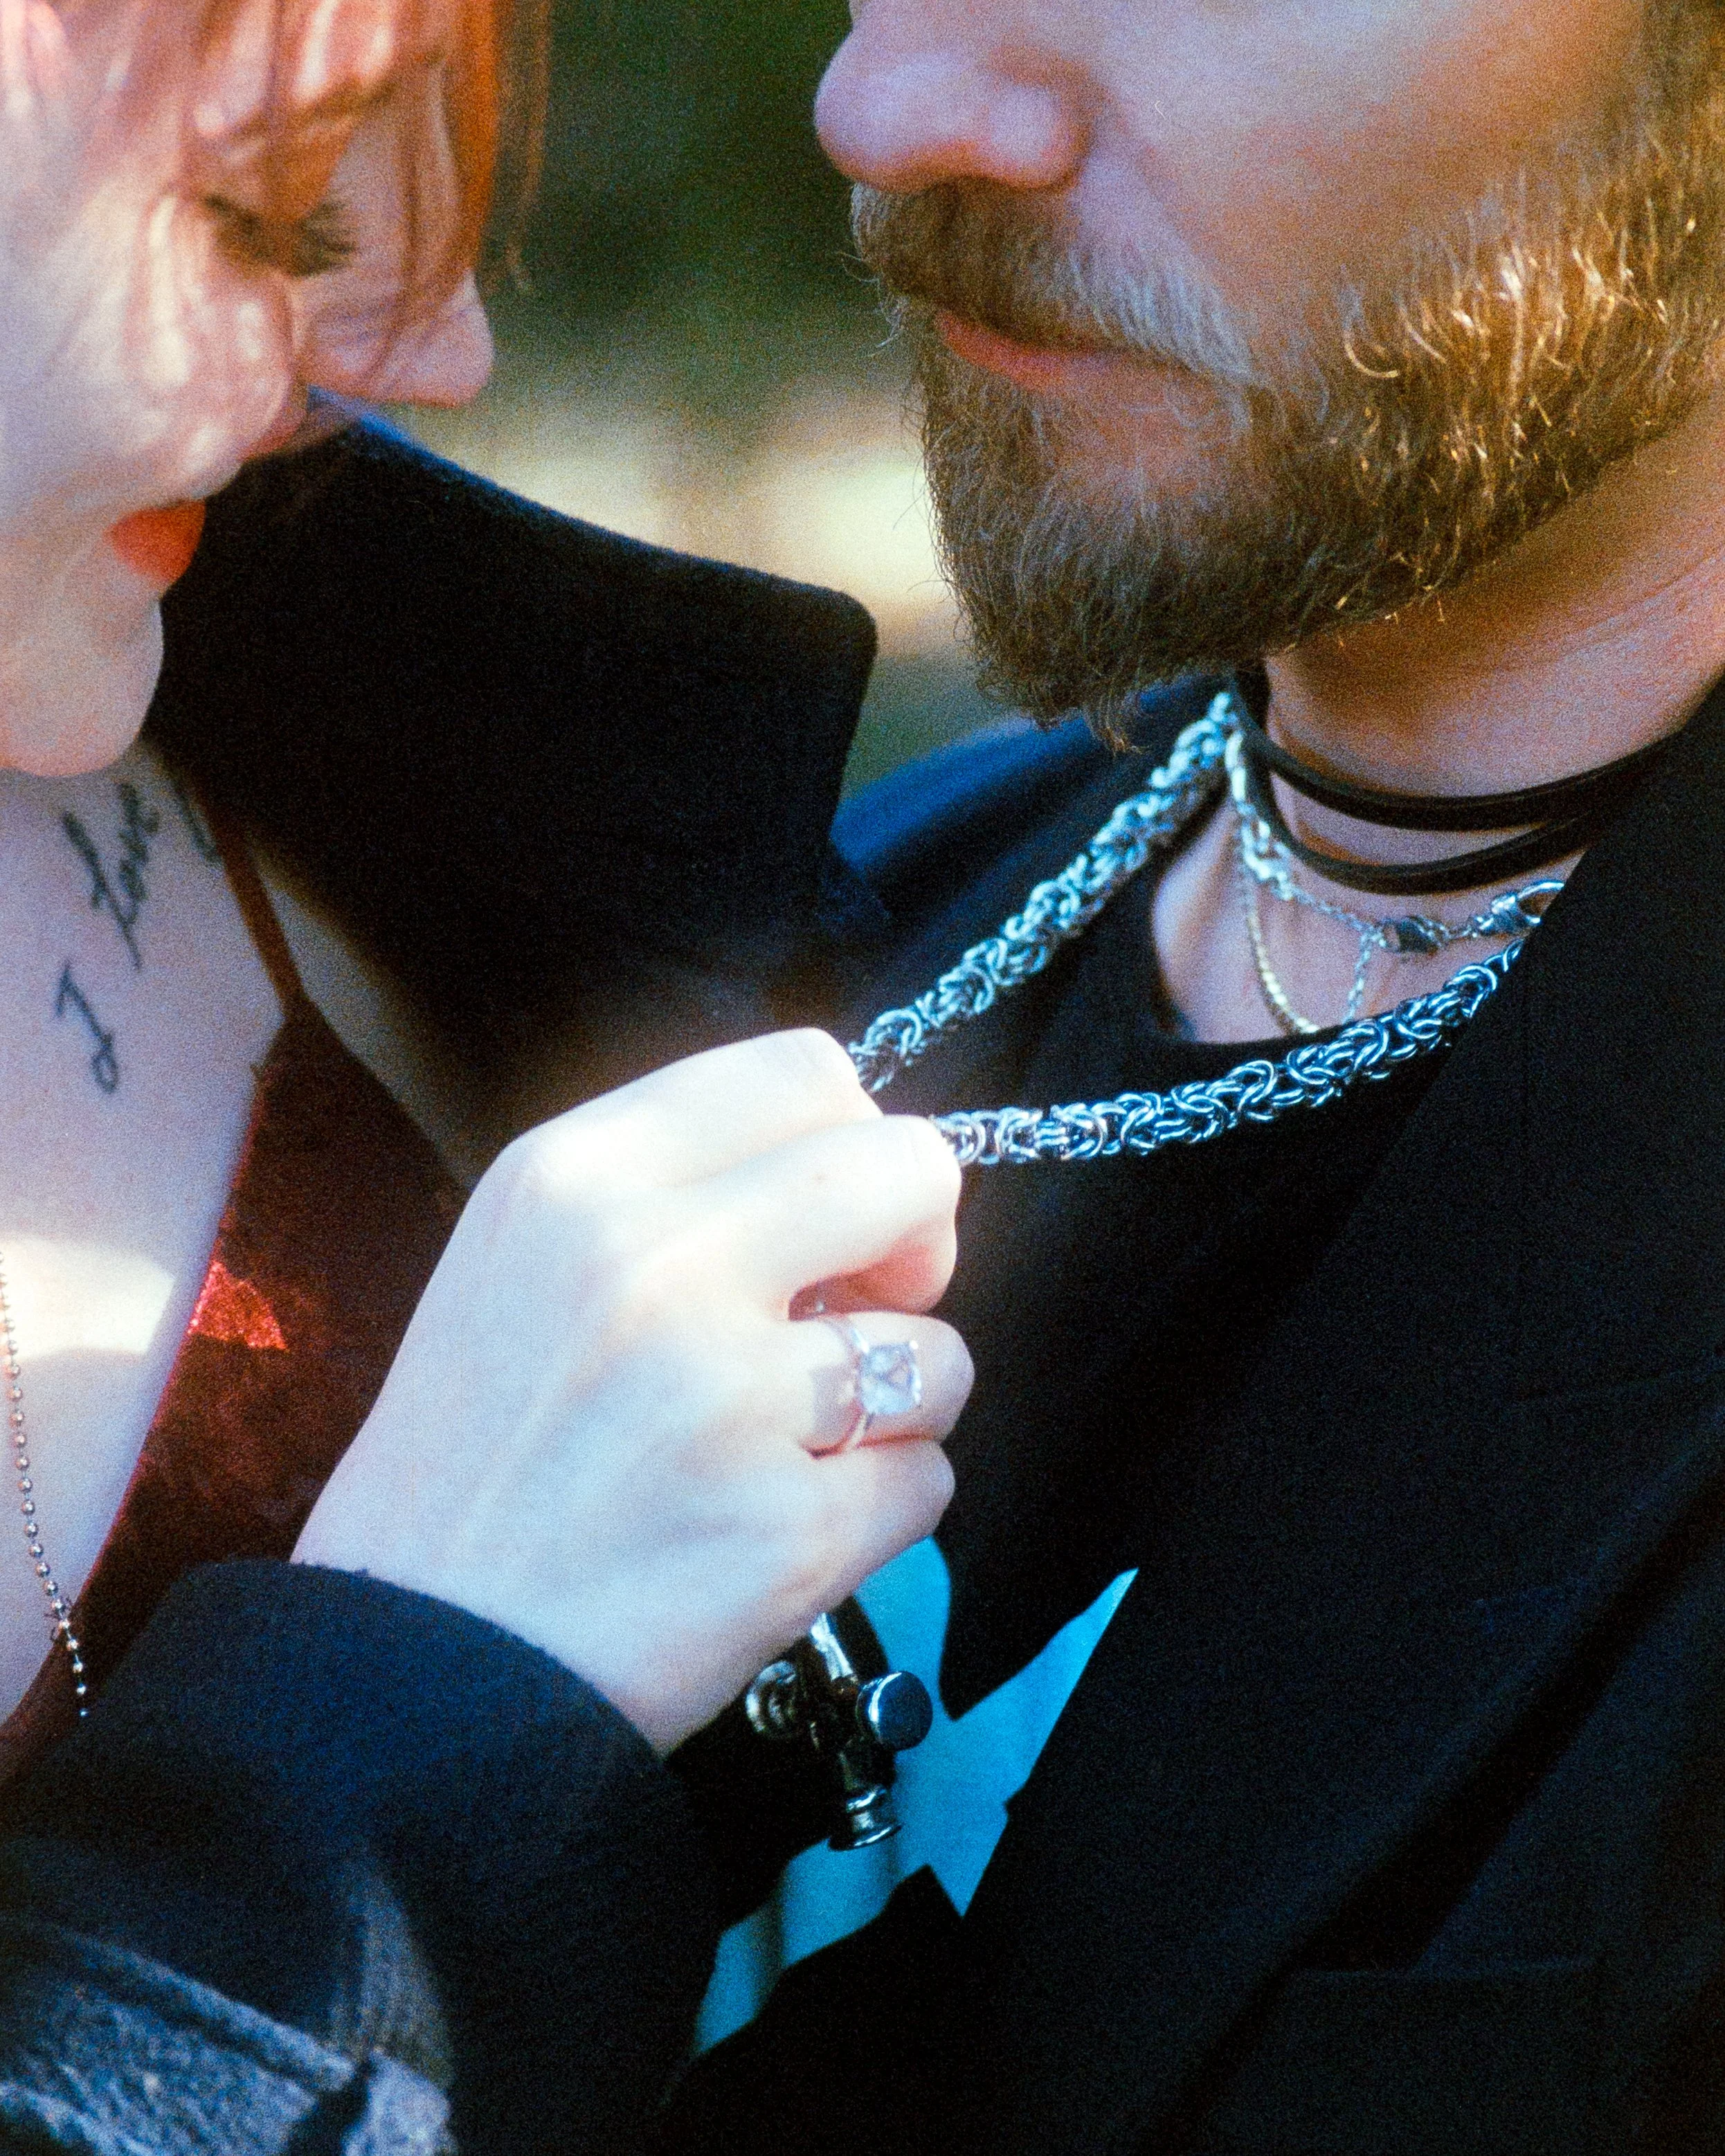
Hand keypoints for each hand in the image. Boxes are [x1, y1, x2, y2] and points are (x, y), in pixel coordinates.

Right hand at [293, 1030, 971, 1752]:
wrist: (408, 1675)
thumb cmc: (475, 1467)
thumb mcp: (522, 1263)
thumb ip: (674, 1194)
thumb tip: (850, 1178)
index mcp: (574, 1177)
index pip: (805, 1069)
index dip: (854, 1141)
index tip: (835, 1219)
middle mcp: (652, 1263)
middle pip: (907, 1168)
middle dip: (920, 1243)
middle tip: (864, 1312)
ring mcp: (725, 1398)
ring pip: (941, 1351)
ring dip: (895, 1407)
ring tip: (788, 1454)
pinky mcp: (785, 1533)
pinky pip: (927, 1484)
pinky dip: (875, 1516)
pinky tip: (772, 1537)